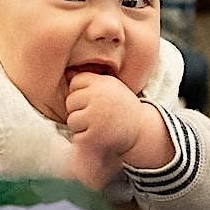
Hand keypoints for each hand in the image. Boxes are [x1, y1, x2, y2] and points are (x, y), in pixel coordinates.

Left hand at [65, 73, 142, 188]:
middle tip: (98, 115)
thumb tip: (67, 71)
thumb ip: (90, 80)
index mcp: (103, 83)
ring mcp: (96, 116)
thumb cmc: (121, 107)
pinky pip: (77, 135)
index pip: (75, 82)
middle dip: (79, 109)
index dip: (82, 92)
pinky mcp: (94, 135)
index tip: (96, 99)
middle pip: (70, 101)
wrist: (141, 132)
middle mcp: (100, 97)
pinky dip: (85, 138)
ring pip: (72, 119)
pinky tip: (99, 135)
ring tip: (99, 125)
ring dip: (81, 125)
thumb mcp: (110, 87)